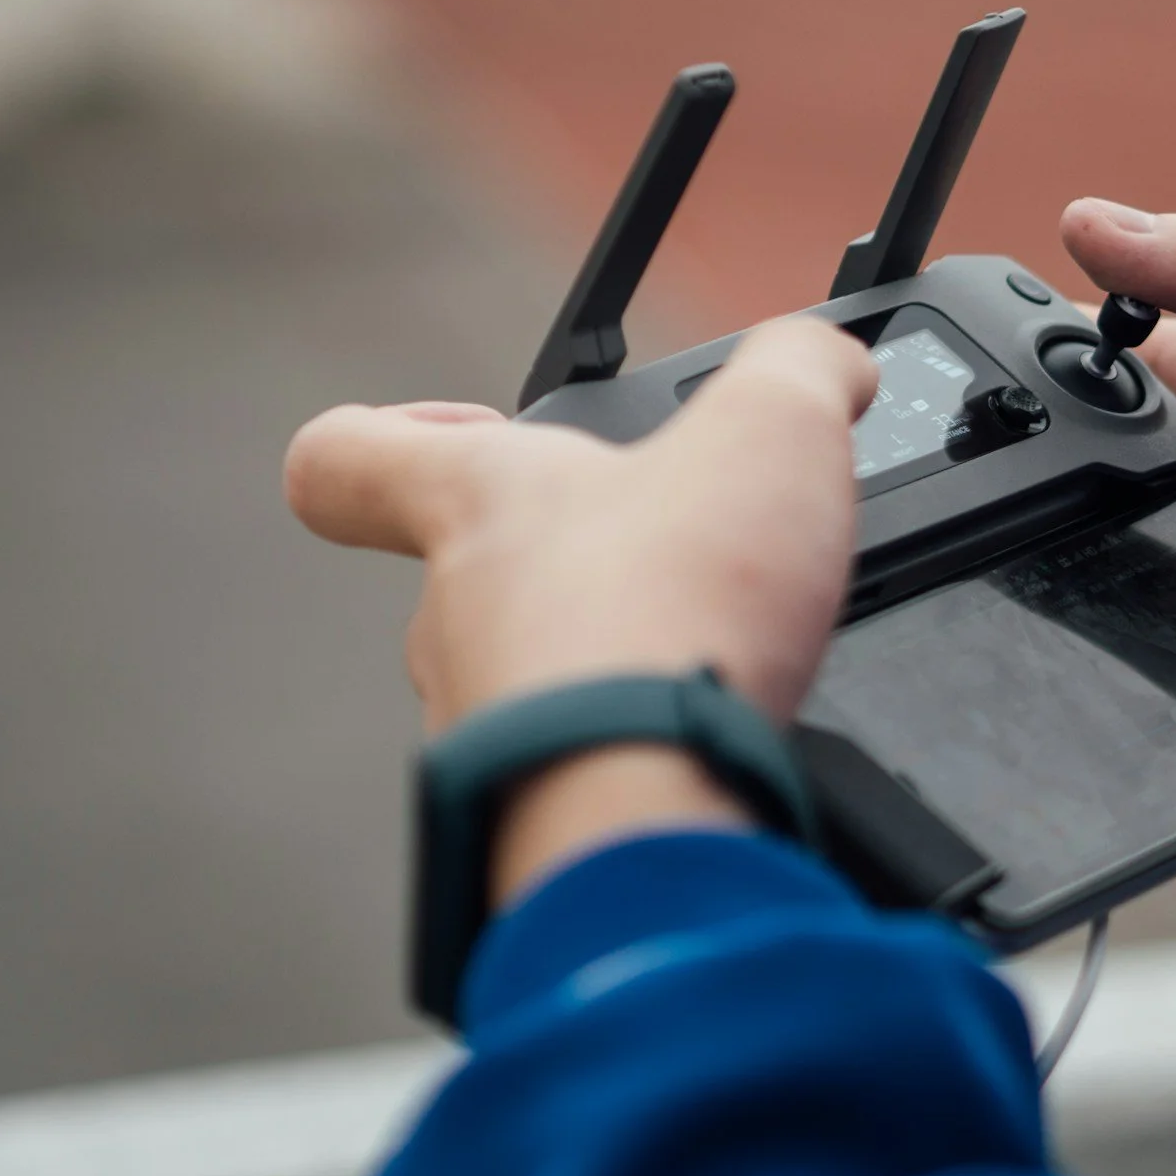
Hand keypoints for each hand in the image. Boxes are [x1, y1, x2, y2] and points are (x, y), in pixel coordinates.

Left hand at [285, 317, 875, 898]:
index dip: (389, 431)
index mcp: (480, 504)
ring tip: (701, 659)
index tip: (464, 428)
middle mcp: (453, 618)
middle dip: (566, 564)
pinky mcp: (517, 814)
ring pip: (515, 679)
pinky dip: (625, 751)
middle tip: (658, 556)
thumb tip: (828, 361)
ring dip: (598, 665)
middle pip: (463, 575)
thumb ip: (799, 367)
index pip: (346, 456)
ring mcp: (477, 726)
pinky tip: (702, 740)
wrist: (646, 808)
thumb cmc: (673, 616)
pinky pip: (563, 767)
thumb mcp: (771, 430)